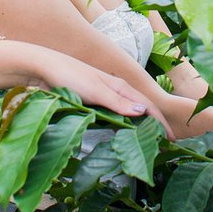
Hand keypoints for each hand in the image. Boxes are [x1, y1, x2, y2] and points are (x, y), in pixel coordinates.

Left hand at [32, 47, 172, 136]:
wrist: (42, 68)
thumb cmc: (69, 76)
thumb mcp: (96, 91)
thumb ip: (118, 103)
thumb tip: (144, 112)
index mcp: (120, 86)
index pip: (147, 106)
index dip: (160, 121)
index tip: (170, 139)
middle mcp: (115, 90)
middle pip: (140, 109)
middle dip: (153, 124)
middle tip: (162, 143)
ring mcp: (104, 96)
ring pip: (127, 113)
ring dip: (138, 125)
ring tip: (146, 141)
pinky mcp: (92, 101)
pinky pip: (113, 115)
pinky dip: (122, 125)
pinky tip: (121, 133)